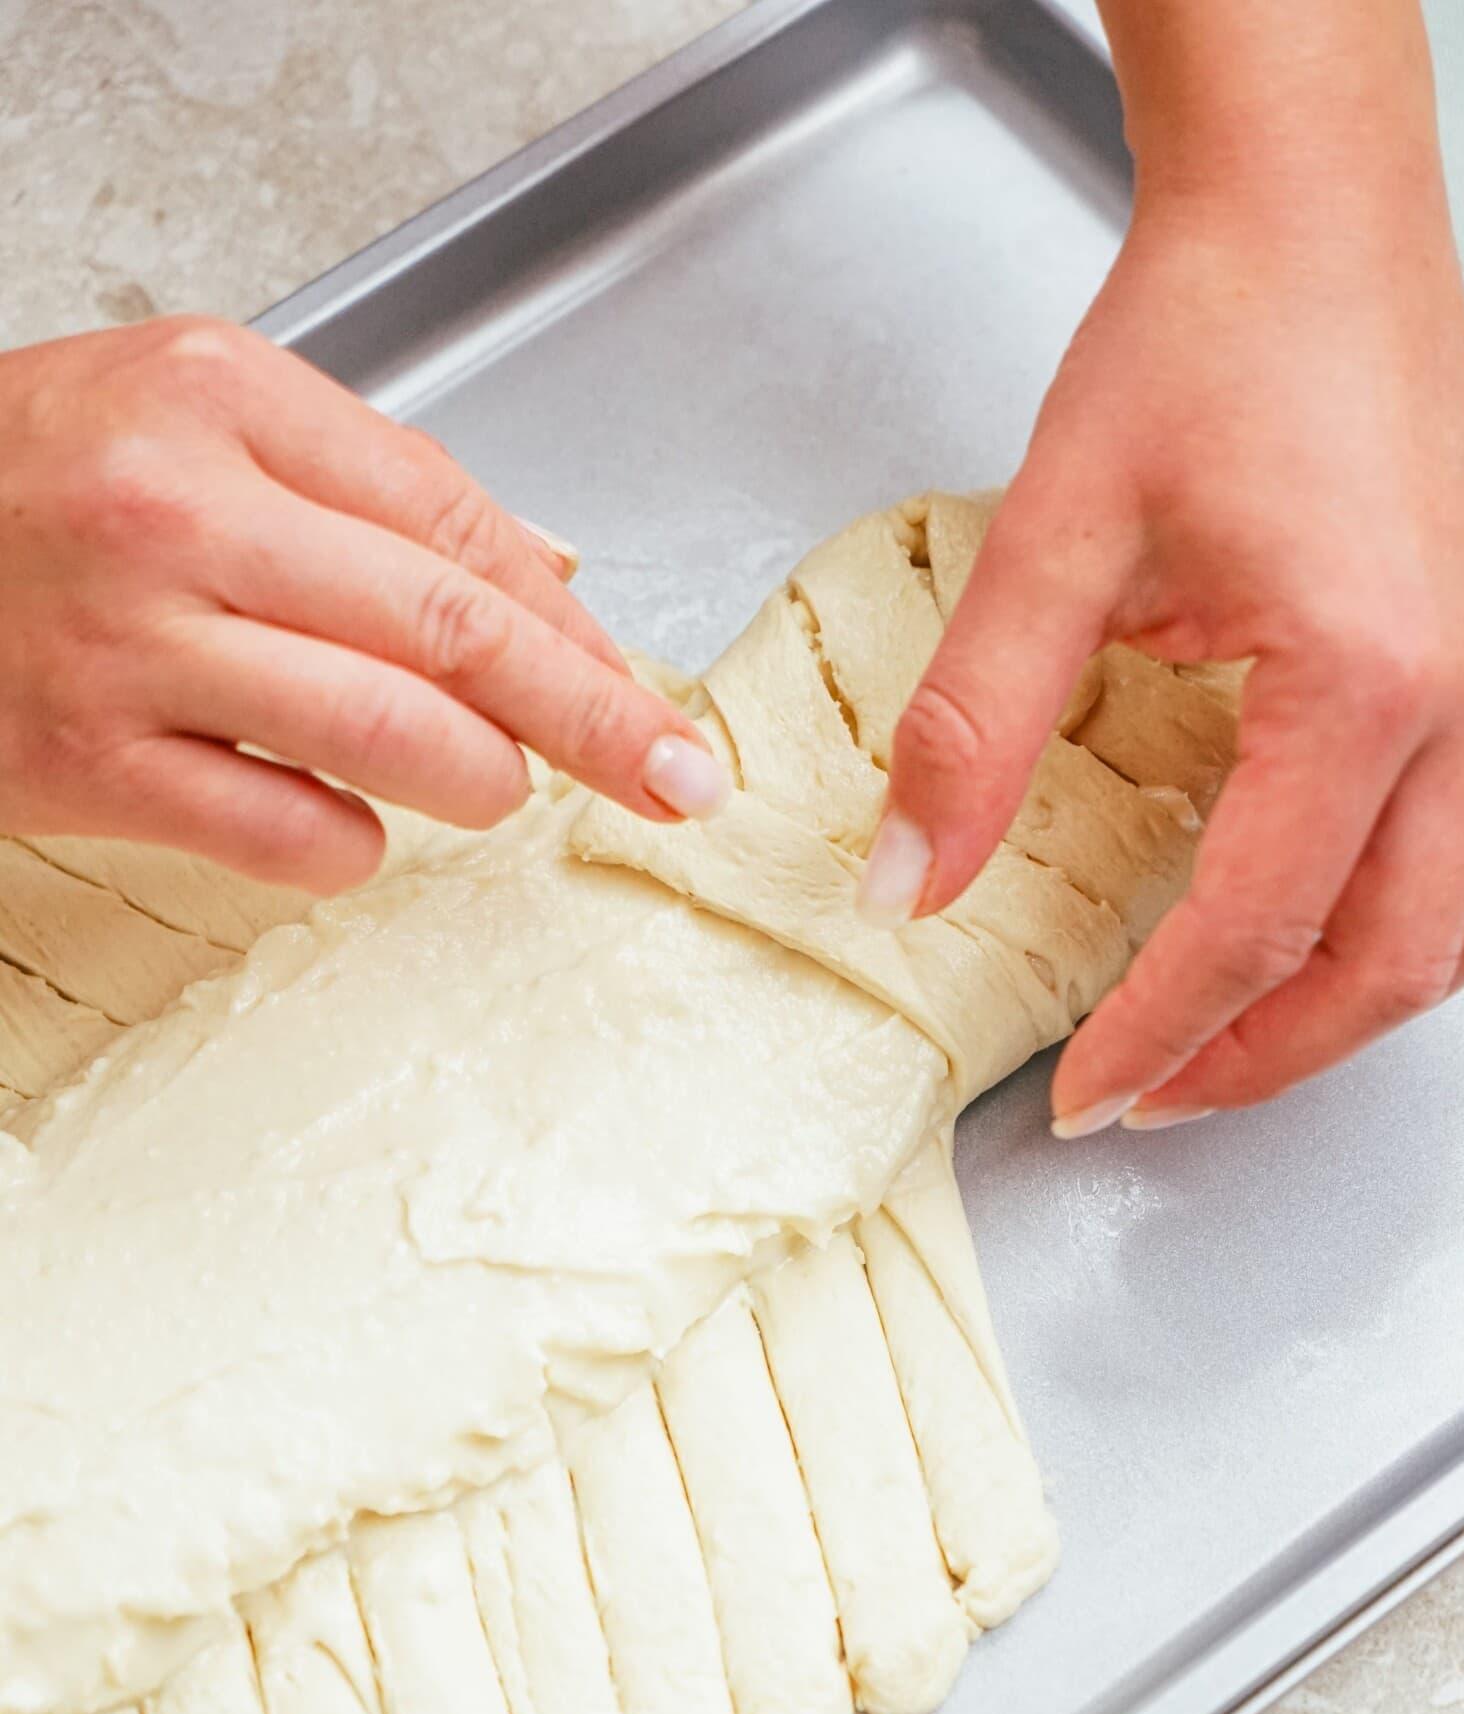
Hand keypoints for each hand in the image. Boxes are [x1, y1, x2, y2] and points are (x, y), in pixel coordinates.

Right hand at [0, 318, 727, 890]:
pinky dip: (353, 844)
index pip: (457, 518)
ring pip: (390, 734)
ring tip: (486, 786)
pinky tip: (345, 819)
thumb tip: (552, 579)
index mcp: (219, 395)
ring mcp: (133, 641)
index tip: (650, 692)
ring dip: (479, 781)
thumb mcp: (191, 417)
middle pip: (453, 626)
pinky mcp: (94, 762)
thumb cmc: (32, 482)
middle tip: (676, 777)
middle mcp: (179, 509)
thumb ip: (367, 486)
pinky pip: (291, 833)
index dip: (575, 624)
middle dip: (594, 718)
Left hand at [864, 196, 1463, 1133]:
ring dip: (1356, 1011)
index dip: (1158, 1035)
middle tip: (1153, 1095)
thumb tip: (911, 877)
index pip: (1254, 930)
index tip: (1087, 1093)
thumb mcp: (1055, 538)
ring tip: (1239, 1038)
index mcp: (1364, 676)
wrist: (1313, 217)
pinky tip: (1349, 925)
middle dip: (1260, 1060)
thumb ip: (973, 729)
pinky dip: (1429, 927)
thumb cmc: (1214, 334)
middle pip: (1385, 967)